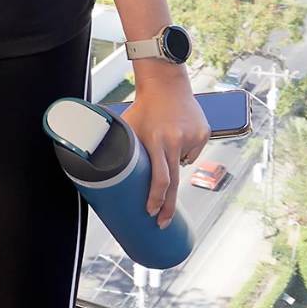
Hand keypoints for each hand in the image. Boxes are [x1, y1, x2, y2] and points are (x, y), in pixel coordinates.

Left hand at [125, 65, 209, 228]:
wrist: (167, 84)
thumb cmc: (142, 107)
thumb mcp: (128, 126)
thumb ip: (121, 147)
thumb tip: (102, 171)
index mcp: (156, 140)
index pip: (160, 178)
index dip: (157, 199)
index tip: (152, 214)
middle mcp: (176, 140)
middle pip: (175, 183)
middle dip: (168, 206)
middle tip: (163, 223)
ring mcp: (193, 138)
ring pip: (182, 162)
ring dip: (172, 159)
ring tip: (163, 136)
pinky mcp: (205, 134)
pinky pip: (192, 152)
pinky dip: (184, 149)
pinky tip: (176, 132)